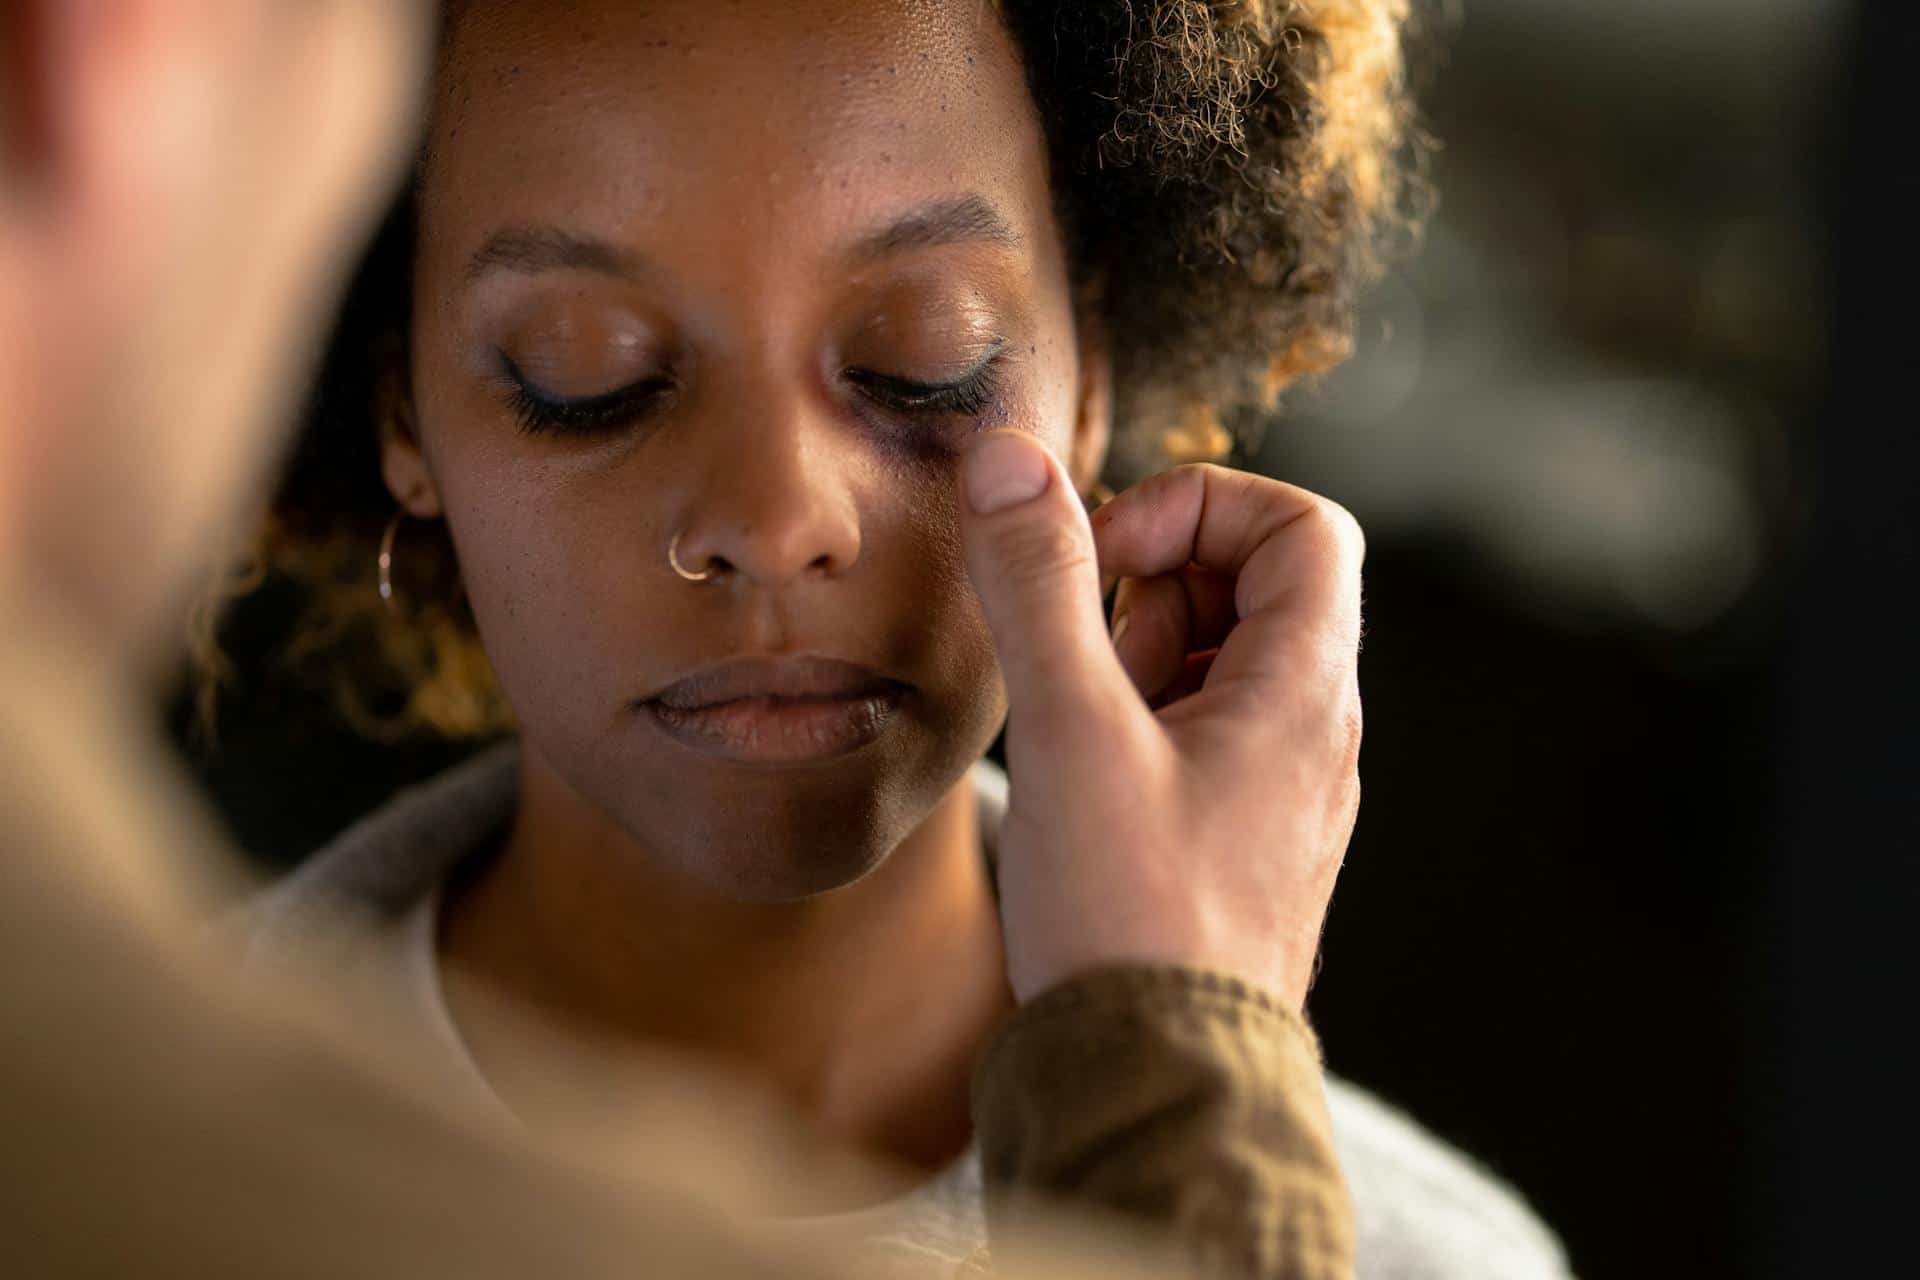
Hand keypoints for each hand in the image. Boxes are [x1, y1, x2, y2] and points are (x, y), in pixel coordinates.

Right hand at [957, 429, 1364, 1011]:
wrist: (1158, 1084)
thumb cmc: (1131, 916)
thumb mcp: (1072, 730)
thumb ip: (1042, 586)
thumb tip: (1011, 457)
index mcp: (1305, 691)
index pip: (1302, 524)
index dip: (1201, 505)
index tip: (1113, 555)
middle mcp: (1314, 733)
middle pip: (1254, 586)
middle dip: (1151, 589)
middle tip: (1085, 661)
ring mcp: (1281, 789)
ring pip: (1216, 662)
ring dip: (1132, 661)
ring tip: (1079, 735)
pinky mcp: (1239, 836)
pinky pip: (1198, 733)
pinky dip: (1133, 725)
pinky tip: (1083, 785)